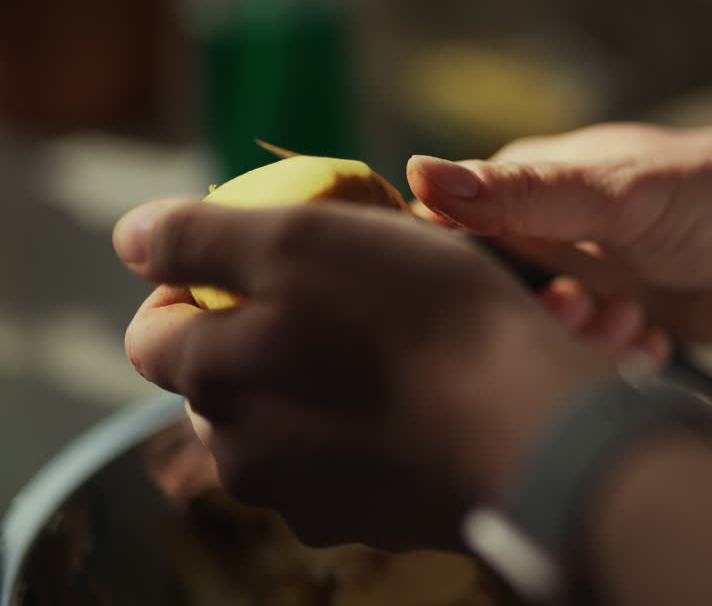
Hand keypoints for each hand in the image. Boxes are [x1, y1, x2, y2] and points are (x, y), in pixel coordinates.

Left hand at [116, 198, 610, 550]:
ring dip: (320, 382)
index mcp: (211, 379)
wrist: (532, 429)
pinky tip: (420, 398)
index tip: (263, 264)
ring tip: (393, 344)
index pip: (153, 333)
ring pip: (288, 424)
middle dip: (263, 338)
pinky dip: (369, 427)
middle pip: (225, 382)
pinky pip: (348, 462)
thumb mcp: (300, 239)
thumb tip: (132, 240)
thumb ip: (196, 237)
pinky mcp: (373, 522)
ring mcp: (309, 500)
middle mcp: (243, 456)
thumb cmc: (422, 319)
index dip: (194, 288)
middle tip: (344, 296)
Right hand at [410, 123, 711, 341]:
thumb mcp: (618, 196)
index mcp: (534, 185)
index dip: (463, 276)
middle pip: (496, 296)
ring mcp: (588, 277)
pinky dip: (615, 359)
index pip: (451, 232)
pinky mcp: (623, 318)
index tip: (506, 300)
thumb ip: (525, 194)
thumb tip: (417, 174)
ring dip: (582, 342)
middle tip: (588, 312)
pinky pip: (590, 357)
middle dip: (535, 320)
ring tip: (633, 321)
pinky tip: (654, 341)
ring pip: (544, 334)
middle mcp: (551, 232)